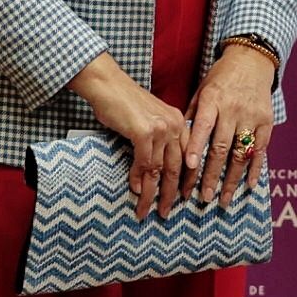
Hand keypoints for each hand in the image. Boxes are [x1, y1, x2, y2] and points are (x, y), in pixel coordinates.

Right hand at [67, 53, 190, 221]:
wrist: (107, 84)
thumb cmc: (123, 101)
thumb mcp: (148, 119)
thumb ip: (156, 140)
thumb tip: (151, 170)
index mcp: (178, 121)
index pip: (189, 157)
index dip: (186, 180)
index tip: (183, 197)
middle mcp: (174, 124)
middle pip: (177, 168)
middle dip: (171, 194)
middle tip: (166, 212)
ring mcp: (160, 128)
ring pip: (160, 170)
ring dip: (152, 193)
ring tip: (146, 209)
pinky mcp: (144, 132)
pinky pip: (143, 163)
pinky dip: (138, 179)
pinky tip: (135, 190)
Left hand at [182, 44, 274, 208]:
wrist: (252, 61)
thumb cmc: (220, 78)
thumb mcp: (201, 91)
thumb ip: (192, 116)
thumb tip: (178, 142)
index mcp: (213, 100)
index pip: (203, 127)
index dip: (196, 147)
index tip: (188, 167)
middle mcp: (233, 110)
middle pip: (221, 147)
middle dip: (211, 175)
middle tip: (204, 197)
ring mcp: (251, 117)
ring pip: (240, 153)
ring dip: (231, 180)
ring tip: (223, 199)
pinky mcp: (267, 122)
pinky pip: (260, 150)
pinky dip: (254, 169)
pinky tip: (248, 186)